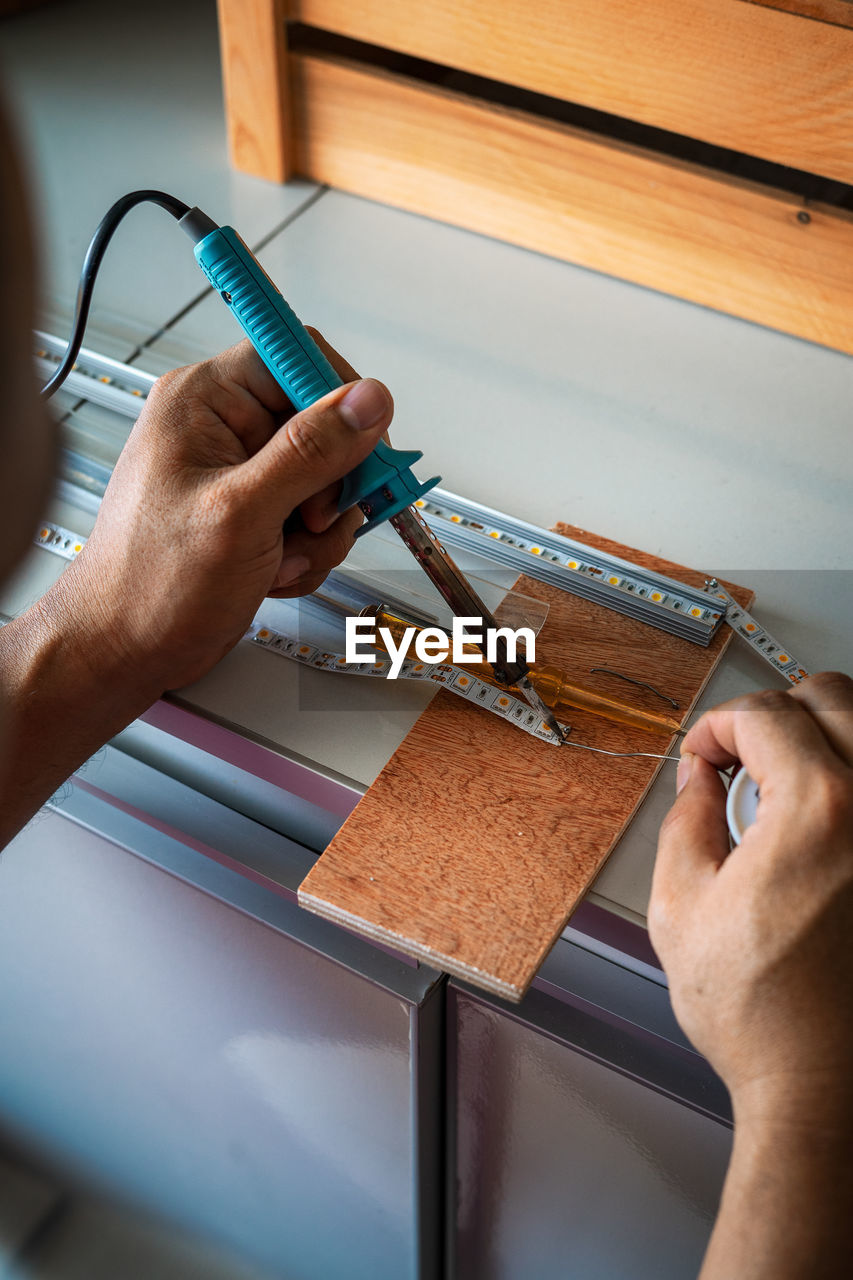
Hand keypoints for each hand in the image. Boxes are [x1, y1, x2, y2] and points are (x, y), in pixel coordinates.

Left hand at [42, 334, 392, 693]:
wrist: (126, 650)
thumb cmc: (149, 584)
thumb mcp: (241, 512)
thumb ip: (309, 452)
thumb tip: (366, 401)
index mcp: (204, 400)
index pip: (296, 358)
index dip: (338, 403)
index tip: (362, 450)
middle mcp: (224, 427)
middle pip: (325, 426)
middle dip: (331, 487)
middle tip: (311, 520)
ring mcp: (242, 473)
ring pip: (328, 480)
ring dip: (320, 532)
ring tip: (278, 556)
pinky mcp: (256, 513)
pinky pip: (315, 519)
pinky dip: (307, 552)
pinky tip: (272, 571)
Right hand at [649, 672, 852, 1121]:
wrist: (824, 1089)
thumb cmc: (763, 1018)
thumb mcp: (680, 907)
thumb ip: (684, 820)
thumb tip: (697, 781)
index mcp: (819, 811)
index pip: (766, 714)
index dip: (717, 726)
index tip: (703, 756)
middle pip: (833, 697)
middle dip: (775, 713)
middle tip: (742, 755)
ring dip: (824, 736)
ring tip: (786, 781)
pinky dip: (851, 784)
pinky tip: (826, 819)